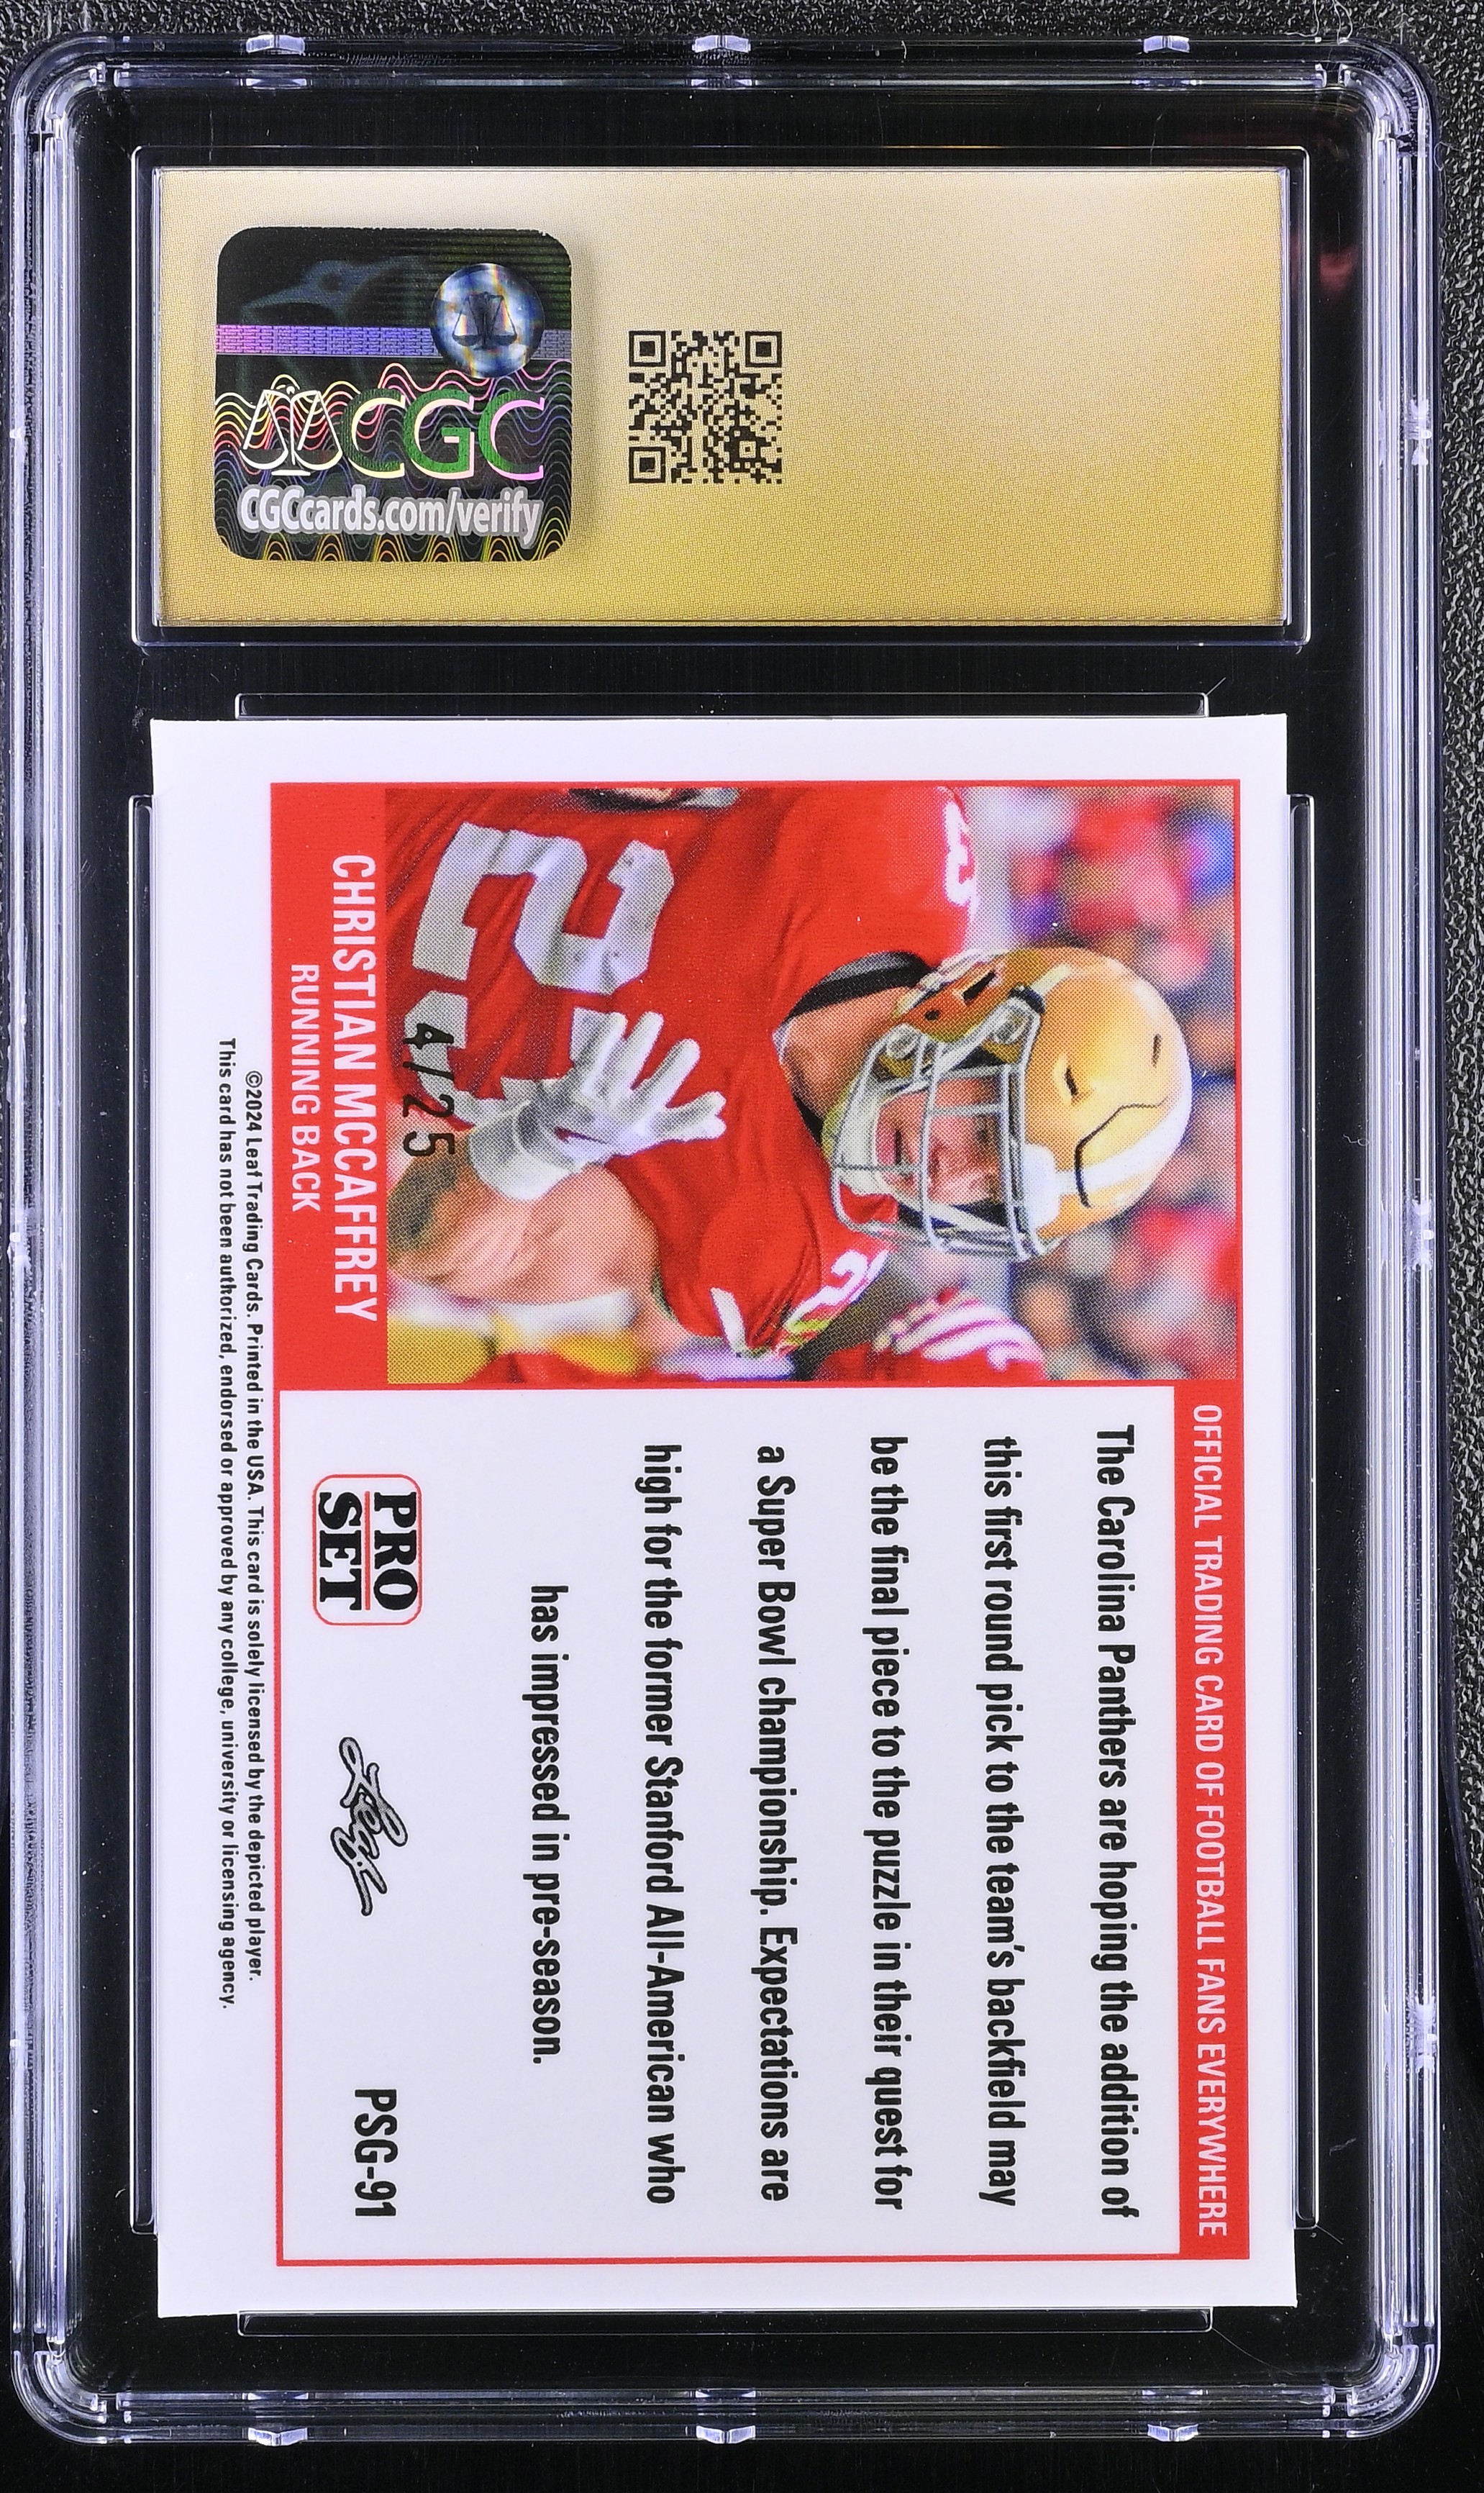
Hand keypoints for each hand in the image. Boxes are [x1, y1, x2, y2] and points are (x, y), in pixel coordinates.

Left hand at [468, 1012, 724, 1202]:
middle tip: (691, 1045)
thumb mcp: (644, 1133)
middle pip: (651, 1096)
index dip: (696, 1116)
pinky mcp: (573, 1090)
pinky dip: (604, 1041)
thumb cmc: (610, 1131)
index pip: (675, 1126)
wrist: (554, 1139)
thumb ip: (682, 1126)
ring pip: (622, 1072)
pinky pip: (592, 1062)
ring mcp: (596, 1107)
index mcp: (644, 1130)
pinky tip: (617, 1020)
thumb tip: (721, 1124)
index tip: (717, 1099)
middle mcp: (622, 1121)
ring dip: (639, 1044)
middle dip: (672, 1071)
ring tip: (653, 1018)